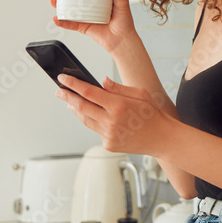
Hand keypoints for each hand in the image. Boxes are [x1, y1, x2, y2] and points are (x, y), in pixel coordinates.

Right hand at [51, 0, 135, 53]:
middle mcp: (90, 7)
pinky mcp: (83, 27)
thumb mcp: (123, 3)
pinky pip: (70, 24)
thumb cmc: (125, 23)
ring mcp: (85, 17)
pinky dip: (62, 22)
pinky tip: (57, 18)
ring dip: (58, 5)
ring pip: (69, 9)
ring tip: (54, 0)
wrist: (123, 41)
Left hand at [55, 74, 169, 154]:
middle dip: (67, 96)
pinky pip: (96, 130)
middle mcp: (111, 121)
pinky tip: (91, 115)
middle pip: (81, 106)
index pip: (89, 92)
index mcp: (119, 105)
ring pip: (85, 119)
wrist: (162, 139)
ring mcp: (109, 134)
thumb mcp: (140, 93)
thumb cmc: (153, 115)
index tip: (63, 79)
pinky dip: (92, 121)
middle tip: (59, 91)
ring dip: (76, 109)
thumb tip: (102, 82)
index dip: (73, 84)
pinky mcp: (109, 144)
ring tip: (70, 102)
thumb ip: (118, 88)